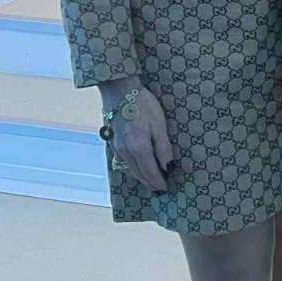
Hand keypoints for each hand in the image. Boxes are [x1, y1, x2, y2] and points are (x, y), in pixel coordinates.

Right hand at [99, 79, 172, 193]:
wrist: (119, 91)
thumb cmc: (143, 104)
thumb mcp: (159, 124)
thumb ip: (163, 148)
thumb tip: (169, 168)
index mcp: (139, 147)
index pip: (150, 172)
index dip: (158, 182)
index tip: (166, 189)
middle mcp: (125, 151)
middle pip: (139, 174)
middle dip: (150, 183)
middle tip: (160, 189)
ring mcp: (117, 147)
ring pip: (130, 169)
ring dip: (141, 177)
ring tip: (151, 181)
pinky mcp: (112, 142)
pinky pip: (123, 161)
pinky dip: (132, 168)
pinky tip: (138, 167)